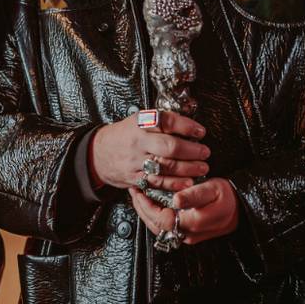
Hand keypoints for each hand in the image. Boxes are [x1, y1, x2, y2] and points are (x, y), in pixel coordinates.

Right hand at [90, 110, 209, 189]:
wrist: (99, 153)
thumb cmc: (124, 135)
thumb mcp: (138, 120)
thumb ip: (161, 122)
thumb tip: (190, 126)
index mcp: (140, 123)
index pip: (167, 121)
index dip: (187, 126)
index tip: (200, 131)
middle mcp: (138, 142)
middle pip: (169, 146)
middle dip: (192, 151)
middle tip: (205, 152)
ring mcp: (136, 161)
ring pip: (166, 166)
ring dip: (188, 169)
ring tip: (202, 167)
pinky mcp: (135, 178)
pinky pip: (157, 182)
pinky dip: (175, 183)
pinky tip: (187, 182)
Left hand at [129, 177, 239, 244]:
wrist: (243, 208)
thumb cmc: (229, 197)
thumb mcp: (213, 189)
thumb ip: (194, 195)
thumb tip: (176, 199)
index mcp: (192, 223)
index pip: (160, 219)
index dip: (146, 206)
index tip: (139, 191)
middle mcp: (188, 234)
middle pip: (156, 226)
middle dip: (142, 209)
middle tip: (134, 192)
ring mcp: (188, 235)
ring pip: (159, 229)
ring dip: (147, 213)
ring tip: (140, 197)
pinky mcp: (189, 233)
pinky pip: (167, 227)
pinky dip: (156, 216)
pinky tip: (153, 203)